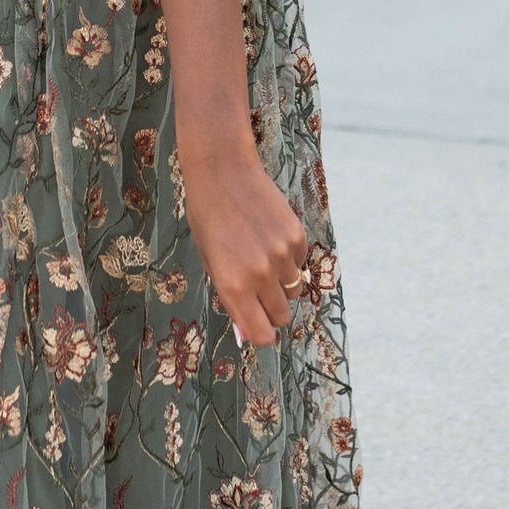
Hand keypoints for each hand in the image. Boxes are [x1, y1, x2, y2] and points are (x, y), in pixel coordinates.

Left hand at [180, 141, 307, 347]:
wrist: (224, 174)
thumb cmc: (208, 219)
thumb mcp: (210, 262)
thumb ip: (230, 297)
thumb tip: (247, 332)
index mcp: (233, 286)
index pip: (261, 334)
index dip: (260, 333)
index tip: (256, 324)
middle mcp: (260, 276)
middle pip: (281, 315)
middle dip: (271, 309)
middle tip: (257, 290)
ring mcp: (282, 256)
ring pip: (294, 290)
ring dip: (282, 284)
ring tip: (263, 259)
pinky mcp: (298, 238)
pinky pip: (300, 264)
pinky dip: (289, 260)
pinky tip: (270, 238)